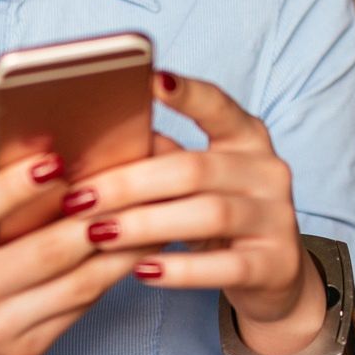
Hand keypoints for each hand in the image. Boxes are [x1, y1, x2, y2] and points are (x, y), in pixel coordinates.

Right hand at [0, 152, 144, 354]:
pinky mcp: (22, 352)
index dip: (15, 186)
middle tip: (133, 183)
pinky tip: (127, 257)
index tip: (54, 160)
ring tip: (148, 218)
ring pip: (76, 284)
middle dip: (96, 216)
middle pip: (45, 251)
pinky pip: (76, 311)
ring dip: (118, 249)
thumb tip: (55, 174)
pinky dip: (105, 280)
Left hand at [60, 71, 325, 354]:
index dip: (188, 94)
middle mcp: (266, 170)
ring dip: (145, 224)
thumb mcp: (189, 186)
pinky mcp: (275, 263)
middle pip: (193, 168)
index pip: (219, 106)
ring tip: (98, 234)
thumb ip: (156, 161)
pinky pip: (225, 266)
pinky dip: (180, 269)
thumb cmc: (212, 220)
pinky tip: (141, 271)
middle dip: (128, 184)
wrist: (271, 275)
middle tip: (78, 199)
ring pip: (209, 214)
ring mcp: (276, 217)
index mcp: (244, 139)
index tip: (151, 80)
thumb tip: (94, 146)